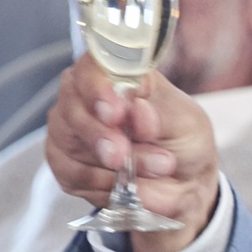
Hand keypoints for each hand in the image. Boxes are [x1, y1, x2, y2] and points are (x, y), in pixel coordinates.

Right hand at [45, 55, 221, 251]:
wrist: (184, 185)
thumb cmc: (182, 141)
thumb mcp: (186, 124)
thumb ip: (161, 115)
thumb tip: (138, 110)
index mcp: (117, 73)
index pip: (92, 66)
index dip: (99, 88)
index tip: (116, 113)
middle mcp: (85, 96)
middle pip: (72, 107)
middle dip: (102, 136)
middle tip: (126, 155)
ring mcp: (70, 130)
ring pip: (71, 144)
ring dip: (111, 166)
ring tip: (154, 170)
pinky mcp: (65, 164)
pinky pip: (72, 175)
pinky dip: (103, 184)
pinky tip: (127, 184)